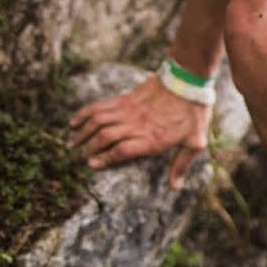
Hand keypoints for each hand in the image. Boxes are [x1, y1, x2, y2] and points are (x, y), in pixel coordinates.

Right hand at [67, 74, 212, 189]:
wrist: (187, 78)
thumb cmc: (193, 111)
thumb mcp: (195, 140)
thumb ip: (182, 164)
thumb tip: (174, 187)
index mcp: (152, 139)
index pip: (122, 150)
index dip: (104, 159)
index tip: (91, 166)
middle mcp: (137, 125)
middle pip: (105, 137)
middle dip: (88, 148)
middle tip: (78, 157)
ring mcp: (129, 110)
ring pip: (99, 121)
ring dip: (83, 132)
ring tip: (71, 143)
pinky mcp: (125, 99)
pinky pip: (100, 106)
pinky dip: (85, 113)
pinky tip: (75, 120)